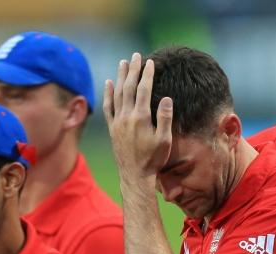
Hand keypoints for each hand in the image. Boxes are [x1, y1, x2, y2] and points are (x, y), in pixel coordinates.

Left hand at [103, 53, 172, 180]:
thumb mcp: (164, 141)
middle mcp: (126, 117)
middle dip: (133, 70)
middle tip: (136, 56)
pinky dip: (108, 94)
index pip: (144, 89)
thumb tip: (167, 98)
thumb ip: (165, 118)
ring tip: (123, 63)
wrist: (135, 176)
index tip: (150, 62)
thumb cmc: (153, 160)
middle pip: (129, 87)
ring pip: (117, 94)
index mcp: (140, 118)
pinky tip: (109, 83)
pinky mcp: (112, 129)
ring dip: (120, 77)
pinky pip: (108, 107)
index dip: (147, 74)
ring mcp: (117, 122)